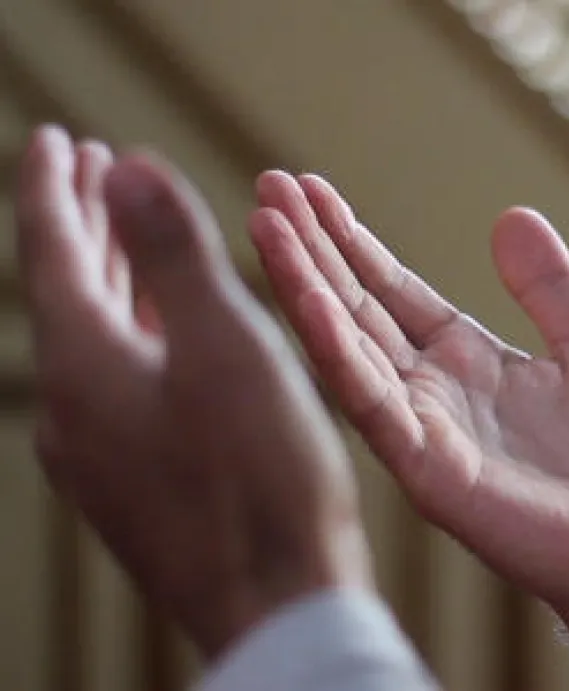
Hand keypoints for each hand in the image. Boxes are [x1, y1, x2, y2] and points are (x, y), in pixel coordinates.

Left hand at [15, 127, 372, 658]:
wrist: (272, 606)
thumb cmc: (261, 480)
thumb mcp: (229, 347)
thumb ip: (175, 255)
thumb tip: (130, 166)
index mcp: (86, 363)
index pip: (51, 249)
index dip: (55, 186)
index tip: (59, 139)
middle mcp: (72, 408)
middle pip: (66, 293)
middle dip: (81, 227)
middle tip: (92, 172)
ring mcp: (96, 453)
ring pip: (92, 342)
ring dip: (108, 281)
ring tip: (126, 241)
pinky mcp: (129, 485)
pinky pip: (115, 386)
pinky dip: (131, 337)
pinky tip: (163, 340)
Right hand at [250, 171, 568, 688]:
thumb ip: (549, 287)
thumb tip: (511, 214)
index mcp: (467, 361)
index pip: (392, 291)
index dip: (352, 241)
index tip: (310, 189)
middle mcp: (431, 393)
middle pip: (356, 309)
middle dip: (310, 250)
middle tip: (267, 186)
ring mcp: (422, 431)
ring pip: (346, 348)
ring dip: (304, 285)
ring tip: (265, 224)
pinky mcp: (428, 470)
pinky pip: (371, 404)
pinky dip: (336, 350)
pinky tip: (307, 299)